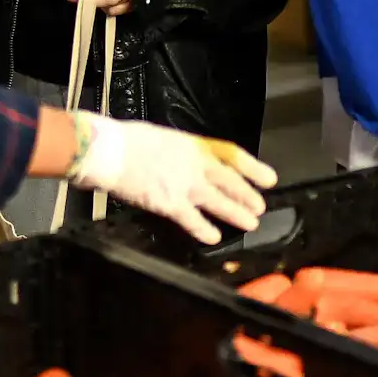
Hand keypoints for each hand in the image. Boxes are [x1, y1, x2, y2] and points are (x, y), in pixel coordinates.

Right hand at [64, 113, 275, 243]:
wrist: (108, 151)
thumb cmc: (127, 140)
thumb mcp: (160, 139)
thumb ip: (177, 153)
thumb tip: (181, 163)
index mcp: (191, 145)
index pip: (231, 155)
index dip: (253, 168)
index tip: (269, 178)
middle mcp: (194, 164)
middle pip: (229, 181)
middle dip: (246, 195)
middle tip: (260, 207)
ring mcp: (184, 185)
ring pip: (218, 201)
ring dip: (235, 213)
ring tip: (250, 223)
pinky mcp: (170, 203)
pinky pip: (192, 219)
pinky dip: (204, 229)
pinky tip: (213, 237)